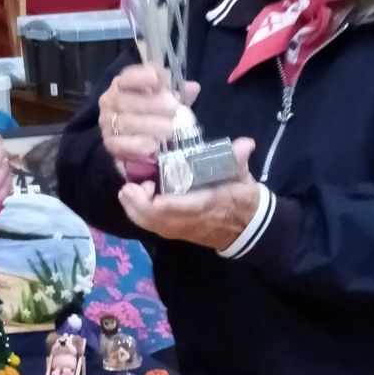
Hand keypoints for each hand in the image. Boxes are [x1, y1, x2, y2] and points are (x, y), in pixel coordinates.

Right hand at [98, 62, 200, 177]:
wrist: (133, 141)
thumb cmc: (151, 113)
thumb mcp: (165, 99)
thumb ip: (177, 93)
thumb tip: (193, 88)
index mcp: (123, 85)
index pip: (127, 77)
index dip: (141, 76)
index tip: (158, 78)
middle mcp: (111, 101)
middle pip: (124, 100)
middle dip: (151, 104)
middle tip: (173, 108)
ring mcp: (108, 124)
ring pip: (124, 122)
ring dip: (149, 125)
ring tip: (170, 129)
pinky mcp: (110, 144)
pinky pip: (121, 144)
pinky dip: (138, 145)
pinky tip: (154, 145)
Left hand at [118, 138, 262, 251]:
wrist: (246, 227)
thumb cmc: (242, 199)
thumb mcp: (243, 178)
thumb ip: (239, 160)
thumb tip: (246, 143)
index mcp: (207, 205)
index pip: (178, 208)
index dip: (158, 202)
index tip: (146, 185)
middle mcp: (189, 220)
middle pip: (156, 219)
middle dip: (138, 204)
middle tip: (128, 186)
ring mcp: (180, 228)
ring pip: (150, 224)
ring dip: (134, 209)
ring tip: (127, 190)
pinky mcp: (174, 231)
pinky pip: (151, 226)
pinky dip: (138, 214)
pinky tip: (133, 199)